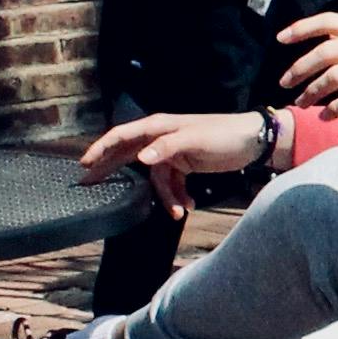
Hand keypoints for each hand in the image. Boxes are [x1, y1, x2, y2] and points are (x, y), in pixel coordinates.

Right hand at [77, 108, 269, 210]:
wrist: (253, 141)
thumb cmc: (224, 134)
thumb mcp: (196, 140)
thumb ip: (167, 148)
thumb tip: (142, 159)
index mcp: (159, 127)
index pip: (123, 136)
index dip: (101, 148)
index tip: (83, 164)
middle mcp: (161, 138)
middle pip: (129, 155)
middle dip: (113, 171)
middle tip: (92, 187)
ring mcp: (172, 152)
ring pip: (156, 179)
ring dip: (165, 196)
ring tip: (178, 211)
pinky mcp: (185, 164)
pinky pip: (172, 184)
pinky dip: (178, 196)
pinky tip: (188, 207)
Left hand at [272, 12, 337, 149]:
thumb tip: (331, 42)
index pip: (330, 20)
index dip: (302, 28)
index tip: (280, 39)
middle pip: (325, 52)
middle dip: (298, 68)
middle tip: (284, 83)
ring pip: (334, 77)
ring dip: (311, 92)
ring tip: (301, 104)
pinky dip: (333, 110)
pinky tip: (326, 117)